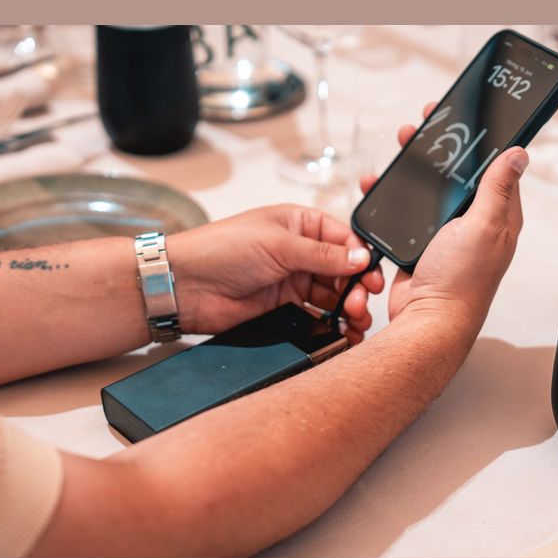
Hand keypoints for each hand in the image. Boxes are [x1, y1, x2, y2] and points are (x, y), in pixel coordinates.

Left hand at [168, 206, 384, 342]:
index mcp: (300, 224)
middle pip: (343, 271)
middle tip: (358, 304)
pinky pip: (315, 317)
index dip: (361, 259)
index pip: (344, 239)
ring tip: (354, 322)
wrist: (185, 285)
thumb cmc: (220, 249)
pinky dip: (330, 326)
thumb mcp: (279, 243)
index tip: (373, 278)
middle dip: (356, 288)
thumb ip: (323, 254)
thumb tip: (361, 257)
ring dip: (347, 309)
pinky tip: (339, 333)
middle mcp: (299, 252)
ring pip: (332, 296)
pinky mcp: (282, 308)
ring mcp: (291, 281)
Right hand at [360, 102, 526, 338]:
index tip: (462, 117)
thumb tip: (519, 154)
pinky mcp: (421, 244)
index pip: (494, 166)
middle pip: (457, 174)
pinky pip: (408, 212)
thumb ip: (497, 189)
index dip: (479, 140)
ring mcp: (447, 233)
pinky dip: (393, 197)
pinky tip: (380, 186)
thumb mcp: (483, 226)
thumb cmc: (461, 281)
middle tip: (423, 127)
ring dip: (414, 169)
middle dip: (440, 148)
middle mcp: (475, 222)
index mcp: (498, 215)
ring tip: (400, 148)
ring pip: (430, 190)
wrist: (428, 319)